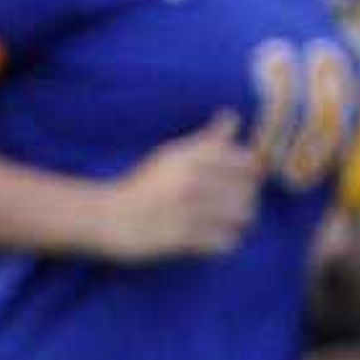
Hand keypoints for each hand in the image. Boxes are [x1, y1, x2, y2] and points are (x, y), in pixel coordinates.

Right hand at [102, 113, 261, 263]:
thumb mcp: (172, 154)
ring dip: (238, 221)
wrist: (107, 217)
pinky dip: (224, 243)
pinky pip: (225, 242)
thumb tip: (233, 117)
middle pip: (249, 190)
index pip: (249, 162)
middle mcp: (195, 180)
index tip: (241, 181)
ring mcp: (189, 210)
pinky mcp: (182, 238)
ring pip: (241, 216)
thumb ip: (207, 138)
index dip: (251, 173)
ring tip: (225, 223)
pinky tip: (214, 240)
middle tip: (234, 206)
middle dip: (246, 199)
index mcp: (195, 156)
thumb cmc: (143, 185)